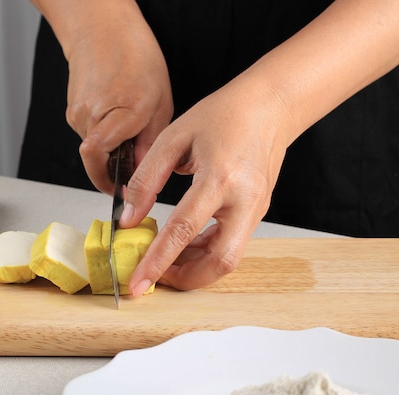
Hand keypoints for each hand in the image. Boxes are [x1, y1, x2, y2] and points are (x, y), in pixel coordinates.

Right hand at [63, 6, 172, 193]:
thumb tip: (142, 173)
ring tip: (128, 123)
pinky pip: (90, 134)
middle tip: (134, 155)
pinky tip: (116, 114)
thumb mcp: (160, 101)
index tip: (121, 193)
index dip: (108, 181)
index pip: (99, 157)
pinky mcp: (72, 112)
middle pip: (98, 159)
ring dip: (111, 147)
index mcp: (122, 110)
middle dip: (116, 166)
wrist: (101, 30)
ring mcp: (77, 114)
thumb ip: (150, 141)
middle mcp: (92, 114)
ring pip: (94, 148)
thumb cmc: (134, 56)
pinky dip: (104, 134)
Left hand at [122, 74, 292, 294]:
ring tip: (166, 260)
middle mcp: (244, 200)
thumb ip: (147, 179)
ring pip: (228, 258)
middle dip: (186, 279)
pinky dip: (207, 252)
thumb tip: (129, 219)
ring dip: (196, 268)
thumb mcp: (174, 137)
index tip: (138, 283)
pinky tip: (186, 245)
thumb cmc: (223, 116)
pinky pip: (233, 244)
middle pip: (220, 261)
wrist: (269, 107)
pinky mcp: (258, 212)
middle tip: (156, 278)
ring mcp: (256, 209)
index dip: (158, 260)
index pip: (183, 230)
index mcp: (220, 177)